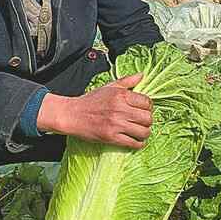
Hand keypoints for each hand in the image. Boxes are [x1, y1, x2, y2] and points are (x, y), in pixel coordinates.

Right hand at [36, 73, 152, 148]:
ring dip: (145, 133)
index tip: (143, 110)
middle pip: (148, 118)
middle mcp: (120, 109)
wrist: (72, 115)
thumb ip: (126, 81)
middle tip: (142, 122)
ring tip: (140, 132)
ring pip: (144, 132)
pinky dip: (138, 144)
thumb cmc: (90, 101)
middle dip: (148, 121)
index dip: (148, 107)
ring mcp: (116, 124)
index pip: (147, 102)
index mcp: (121, 95)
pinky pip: (134, 143)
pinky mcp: (111, 137)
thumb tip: (141, 75)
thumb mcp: (108, 87)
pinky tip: (136, 141)